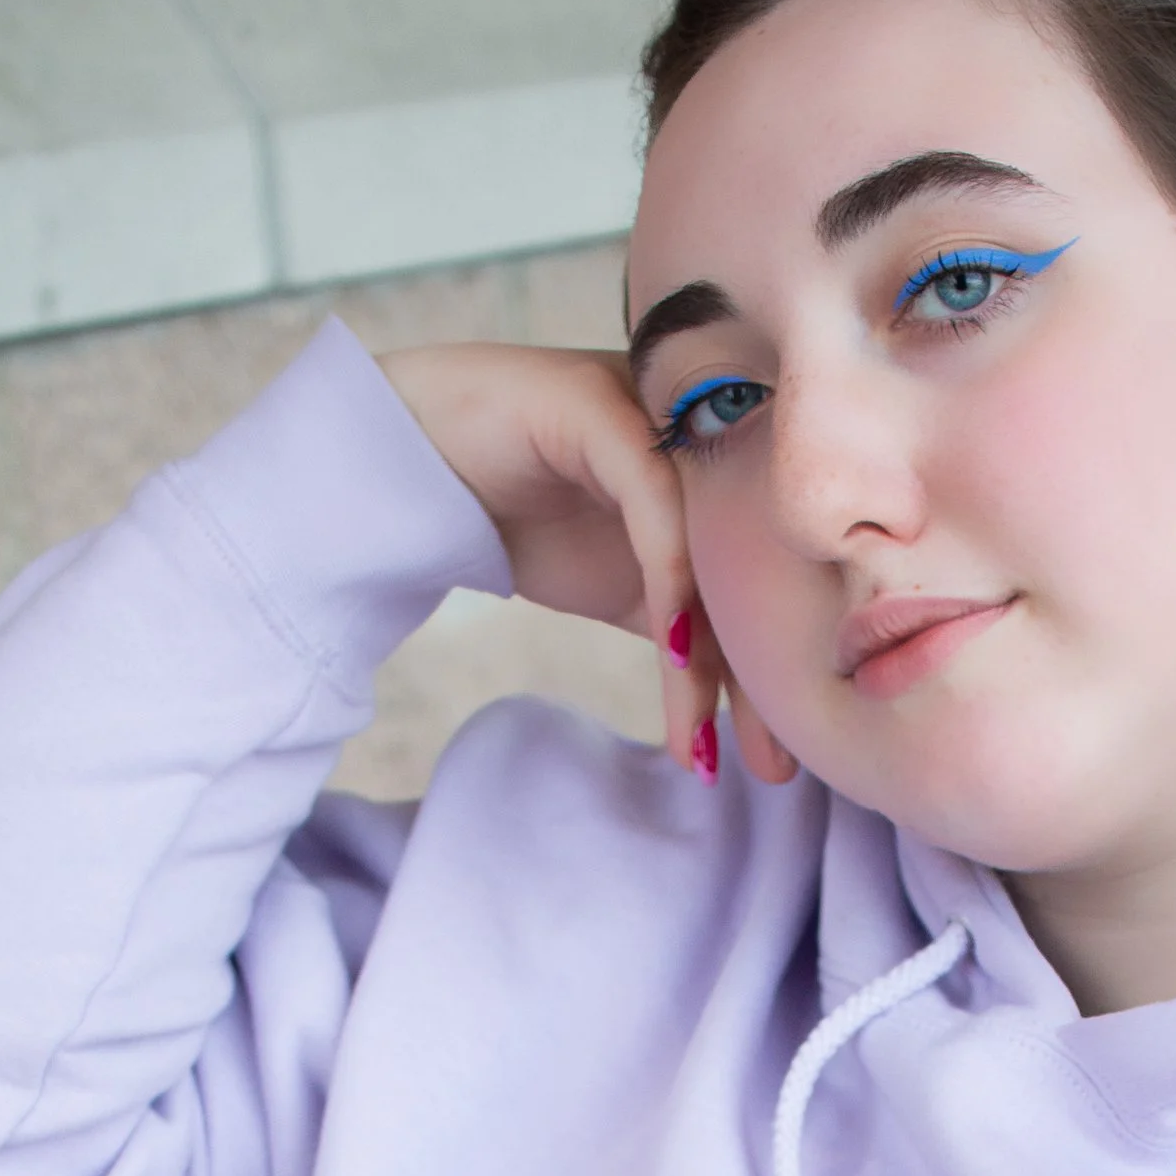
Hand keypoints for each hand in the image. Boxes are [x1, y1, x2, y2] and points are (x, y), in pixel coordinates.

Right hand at [378, 344, 797, 787]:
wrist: (403, 455)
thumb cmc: (513, 511)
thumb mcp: (616, 580)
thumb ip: (678, 617)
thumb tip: (738, 702)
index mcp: (714, 475)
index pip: (759, 585)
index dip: (769, 679)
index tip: (772, 767)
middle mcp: (697, 437)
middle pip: (747, 571)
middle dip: (757, 680)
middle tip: (772, 771)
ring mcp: (655, 413)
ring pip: (707, 549)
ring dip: (710, 659)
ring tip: (703, 746)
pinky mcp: (605, 404)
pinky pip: (656, 509)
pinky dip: (671, 589)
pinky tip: (677, 663)